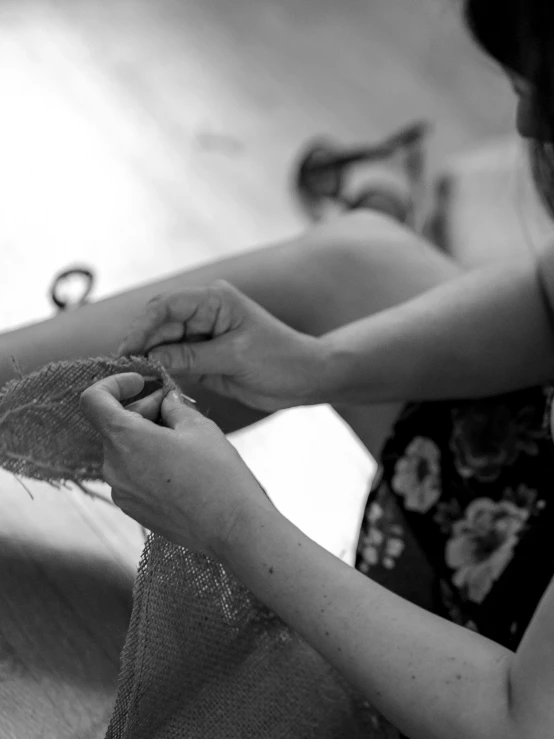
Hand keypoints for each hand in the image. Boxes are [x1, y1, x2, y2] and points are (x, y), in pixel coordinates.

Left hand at [80, 373, 272, 557]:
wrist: (232, 526)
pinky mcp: (132, 508)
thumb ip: (174, 406)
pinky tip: (179, 466)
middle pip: (114, 425)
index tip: (140, 383)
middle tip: (176, 409)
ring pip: (124, 450)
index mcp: (125, 439)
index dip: (114, 384)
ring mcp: (120, 491)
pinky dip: (147, 460)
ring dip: (146, 437)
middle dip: (142, 410)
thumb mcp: (198, 426)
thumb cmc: (217, 474)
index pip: (93, 400)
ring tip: (182, 440)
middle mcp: (113, 466)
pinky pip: (131, 473)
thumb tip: (165, 400)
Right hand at [117, 280, 328, 411]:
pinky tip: (150, 384)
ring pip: (163, 344)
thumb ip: (191, 356)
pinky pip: (174, 361)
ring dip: (149, 359)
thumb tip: (150, 357)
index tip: (128, 351)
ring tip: (132, 380)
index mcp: (214, 300)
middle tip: (123, 371)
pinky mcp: (204, 357)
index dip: (142, 327)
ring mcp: (203, 336)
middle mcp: (204, 313)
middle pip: (159, 324)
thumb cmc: (280, 360)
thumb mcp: (234, 357)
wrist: (306, 378)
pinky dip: (162, 371)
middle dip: (141, 344)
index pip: (166, 306)